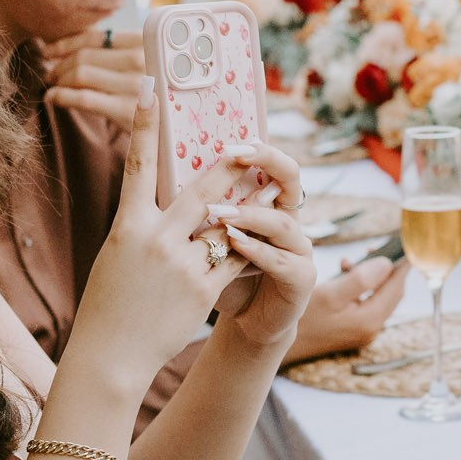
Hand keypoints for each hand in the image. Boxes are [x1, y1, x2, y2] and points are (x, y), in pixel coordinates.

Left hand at [38, 30, 145, 126]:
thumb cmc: (155, 95)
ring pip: (81, 74)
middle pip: (85, 56)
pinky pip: (83, 98)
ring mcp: (137, 85)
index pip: (96, 36)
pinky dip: (61, 97)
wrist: (176, 132)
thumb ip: (117, 52)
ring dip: (59, 79)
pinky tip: (53, 98)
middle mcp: (144, 60)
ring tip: (52, 85)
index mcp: (147, 42)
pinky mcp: (128, 111)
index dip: (66, 43)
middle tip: (49, 72)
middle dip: (59, 63)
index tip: (49, 50)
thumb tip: (68, 46)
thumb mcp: (145, 65)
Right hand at [73, 80, 256, 379]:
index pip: (137, 165)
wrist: (111, 355)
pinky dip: (250, 248)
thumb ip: (142, 227)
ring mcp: (182, 265)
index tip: (150, 87)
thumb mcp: (116, 255)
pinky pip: (236, 259)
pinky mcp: (203, 290)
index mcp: (127, 226)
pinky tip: (265, 239)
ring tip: (272, 188)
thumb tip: (165, 204)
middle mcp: (156, 239)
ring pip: (227, 223)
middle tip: (250, 143)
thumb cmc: (109, 304)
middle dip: (230, 164)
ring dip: (251, 206)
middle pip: (202, 189)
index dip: (144, 123)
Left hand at [202, 144, 317, 352]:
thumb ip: (191, 212)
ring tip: (222, 212)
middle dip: (264, 161)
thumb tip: (157, 174)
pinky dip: (259, 252)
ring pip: (282, 221)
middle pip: (288, 177)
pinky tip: (237, 244)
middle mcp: (288, 218)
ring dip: (252, 215)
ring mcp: (300, 248)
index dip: (253, 146)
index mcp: (265, 203)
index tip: (226, 135)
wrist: (246, 323)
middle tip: (235, 154)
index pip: (267, 162)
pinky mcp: (303, 278)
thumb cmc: (218, 279)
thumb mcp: (202, 240)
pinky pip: (283, 261)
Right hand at [283, 254, 409, 360]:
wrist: (277, 341)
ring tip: (350, 262)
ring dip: (371, 276)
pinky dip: (361, 288)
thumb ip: (360, 279)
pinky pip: (367, 304)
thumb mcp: (329, 294)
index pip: (397, 286)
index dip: (401, 263)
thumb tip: (386, 263)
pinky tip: (344, 276)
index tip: (403, 244)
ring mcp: (363, 331)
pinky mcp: (354, 330)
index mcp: (369, 319)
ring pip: (379, 297)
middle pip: (392, 292)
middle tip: (373, 247)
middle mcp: (371, 328)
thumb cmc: (300, 318)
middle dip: (386, 268)